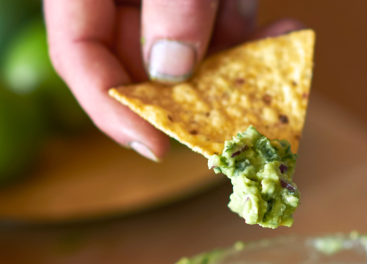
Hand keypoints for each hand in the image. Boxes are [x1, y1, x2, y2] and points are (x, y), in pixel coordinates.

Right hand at [45, 0, 301, 161]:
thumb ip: (169, 2)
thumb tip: (172, 68)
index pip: (78, 56)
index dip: (113, 109)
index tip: (157, 147)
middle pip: (140, 62)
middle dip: (195, 93)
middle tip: (235, 119)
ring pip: (194, 47)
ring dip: (238, 63)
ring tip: (281, 64)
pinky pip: (222, 21)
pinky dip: (254, 33)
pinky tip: (288, 31)